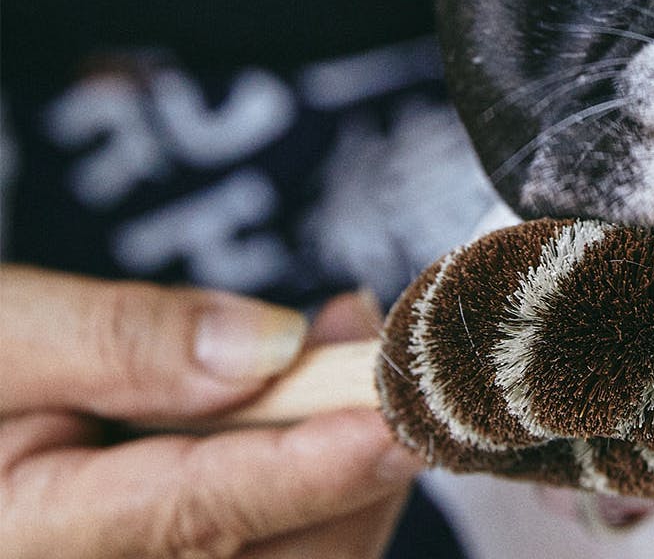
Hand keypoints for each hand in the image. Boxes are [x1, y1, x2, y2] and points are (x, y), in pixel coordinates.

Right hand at [0, 267, 424, 558]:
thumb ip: (120, 342)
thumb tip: (266, 345)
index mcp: (28, 548)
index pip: (194, 520)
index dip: (306, 470)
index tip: (392, 420)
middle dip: (352, 457)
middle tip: (370, 340)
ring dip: (351, 465)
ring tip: (340, 351)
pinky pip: (291, 551)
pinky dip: (326, 481)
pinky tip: (317, 404)